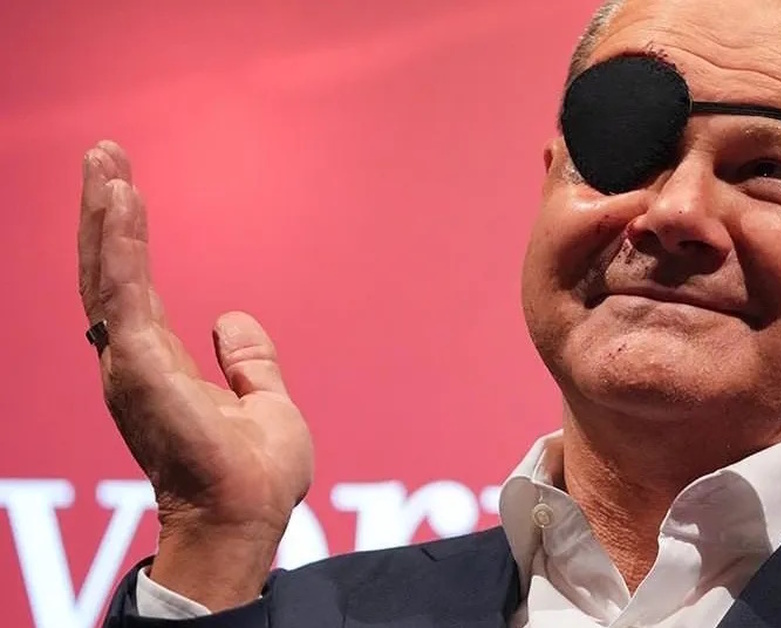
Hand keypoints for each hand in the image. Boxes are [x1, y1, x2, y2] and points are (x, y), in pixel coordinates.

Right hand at [78, 141, 313, 609]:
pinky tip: (120, 198)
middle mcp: (133, 361)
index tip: (122, 188)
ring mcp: (131, 364)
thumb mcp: (263, 402)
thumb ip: (248, 362)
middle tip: (103, 155)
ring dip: (105, 214)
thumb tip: (233, 319)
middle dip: (103, 212)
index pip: (133, 289)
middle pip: (108, 272)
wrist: (249, 515)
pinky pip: (124, 291)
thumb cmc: (253, 476)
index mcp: (159, 367)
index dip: (123, 240)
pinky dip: (121, 243)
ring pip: (107, 274)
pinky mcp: (139, 366)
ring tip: (106, 160)